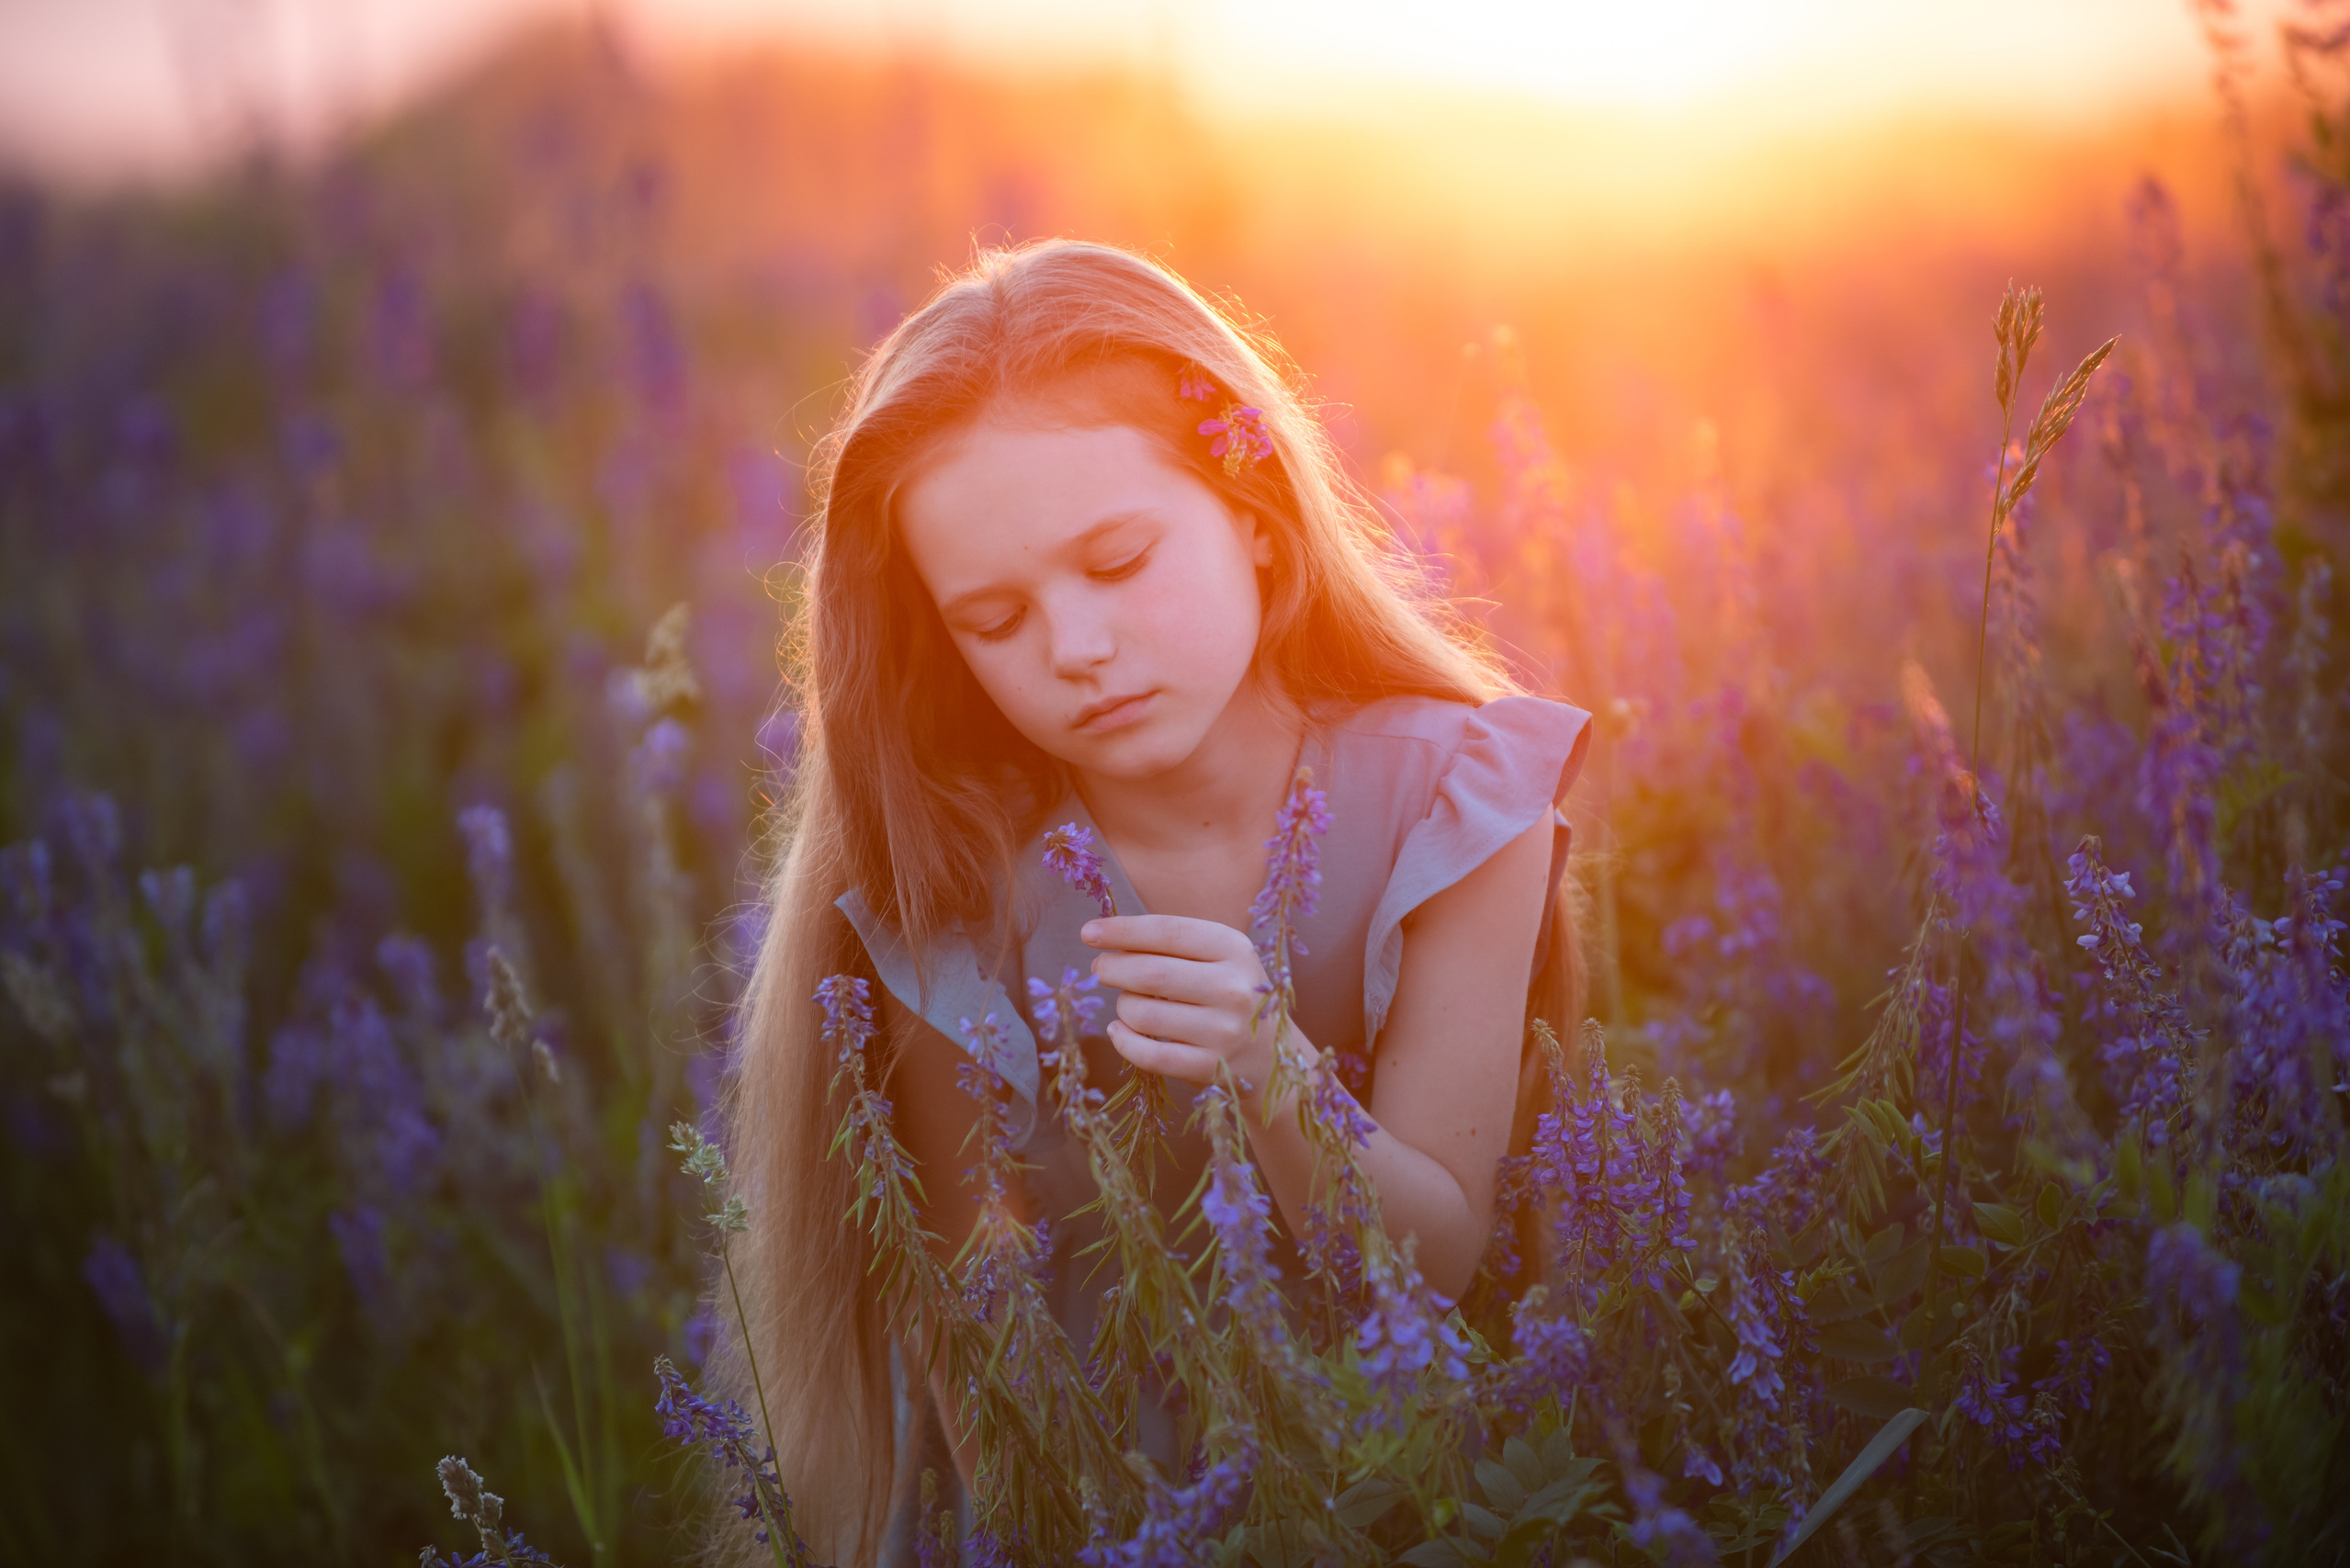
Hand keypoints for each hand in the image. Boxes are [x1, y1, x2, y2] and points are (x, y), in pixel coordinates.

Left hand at [1082, 915, 1291, 1096]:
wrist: (1270, 1057)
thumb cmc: (1230, 996)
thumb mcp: (1219, 959)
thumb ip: (1174, 945)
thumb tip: (1106, 939)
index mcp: (1235, 949)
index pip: (1168, 931)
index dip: (1122, 930)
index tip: (1089, 932)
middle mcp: (1234, 988)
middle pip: (1150, 973)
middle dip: (1112, 968)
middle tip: (1099, 968)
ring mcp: (1224, 1031)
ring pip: (1144, 1014)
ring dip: (1123, 1006)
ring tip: (1129, 1003)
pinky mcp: (1211, 1068)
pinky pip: (1149, 1054)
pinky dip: (1123, 1040)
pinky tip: (1120, 1030)